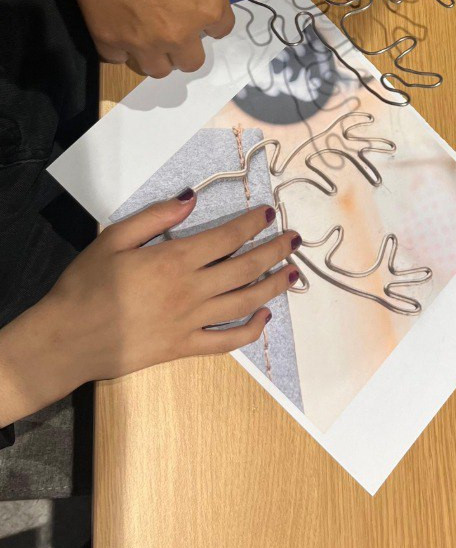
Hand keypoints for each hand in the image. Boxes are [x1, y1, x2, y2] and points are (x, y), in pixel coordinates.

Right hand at [10, 195, 300, 411]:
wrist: (68, 338)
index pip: (227, 238)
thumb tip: (191, 200)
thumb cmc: (86, 285)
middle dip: (274, 251)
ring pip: (244, 302)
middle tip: (295, 240)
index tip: (270, 213)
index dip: (253, 224)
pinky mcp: (185, 347)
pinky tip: (264, 318)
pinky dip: (250, 331)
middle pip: (245, 268)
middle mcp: (191, 290)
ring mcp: (191, 321)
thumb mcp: (114, 239)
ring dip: (273, 287)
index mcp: (175, 260)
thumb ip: (155, 218)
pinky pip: (227, 341)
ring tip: (292, 274)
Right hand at [60, 0, 235, 76]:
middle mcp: (179, 34)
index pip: (223, 28)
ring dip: (157, 54)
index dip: (213, 15)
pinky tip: (119, 26)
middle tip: (174, 21)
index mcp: (209, 7)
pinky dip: (121, 47)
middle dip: (187, 43)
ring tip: (148, 32)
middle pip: (192, 60)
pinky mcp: (107, 40)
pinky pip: (119, 58)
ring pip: (157, 69)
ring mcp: (141, 42)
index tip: (200, 3)